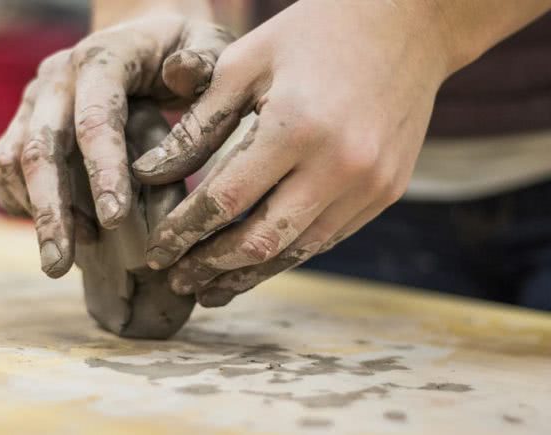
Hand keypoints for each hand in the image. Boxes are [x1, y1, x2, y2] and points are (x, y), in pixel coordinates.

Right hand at [0, 14, 232, 277]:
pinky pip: (2, 168)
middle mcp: (56, 79)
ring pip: (12, 162)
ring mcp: (33, 102)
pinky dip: (21, 204)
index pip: (96, 118)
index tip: (116, 221)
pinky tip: (56, 228)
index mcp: (102, 60)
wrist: (140, 36)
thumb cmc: (180, 49)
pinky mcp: (20, 123)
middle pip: (39, 147)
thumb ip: (202, 61)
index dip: (103, 170)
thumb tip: (180, 74)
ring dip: (36, 213)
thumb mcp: (207, 43)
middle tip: (58, 266)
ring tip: (66, 257)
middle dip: (50, 211)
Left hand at [133, 0, 453, 305]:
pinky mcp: (387, 191)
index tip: (154, 251)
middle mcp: (340, 165)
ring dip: (249, 275)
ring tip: (210, 290)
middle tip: (176, 280)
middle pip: (261, 240)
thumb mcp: (245, 63)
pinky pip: (328, 237)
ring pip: (297, 251)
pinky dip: (287, 253)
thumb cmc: (313, 33)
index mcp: (296, 126)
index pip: (225, 199)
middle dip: (210, 267)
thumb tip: (150, 173)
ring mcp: (371, 184)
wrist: (408, 22)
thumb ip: (198, 125)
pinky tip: (257, 262)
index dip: (183, 232)